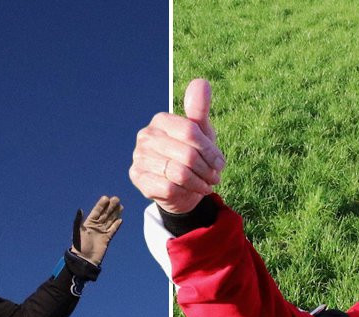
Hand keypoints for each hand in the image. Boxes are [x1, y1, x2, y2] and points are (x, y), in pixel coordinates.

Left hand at [71, 196, 122, 264]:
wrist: (85, 260)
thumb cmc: (79, 247)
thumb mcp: (77, 232)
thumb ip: (78, 221)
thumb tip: (80, 209)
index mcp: (88, 223)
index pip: (96, 211)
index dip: (101, 205)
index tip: (106, 197)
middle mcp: (96, 226)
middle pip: (105, 214)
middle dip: (110, 206)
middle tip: (116, 198)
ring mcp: (102, 232)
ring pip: (110, 220)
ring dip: (115, 213)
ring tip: (121, 206)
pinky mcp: (107, 239)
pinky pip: (113, 230)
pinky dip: (116, 225)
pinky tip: (120, 219)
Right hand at [129, 78, 225, 213]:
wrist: (180, 187)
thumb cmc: (191, 155)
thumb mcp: (201, 133)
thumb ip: (200, 109)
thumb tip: (201, 81)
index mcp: (161, 121)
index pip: (190, 131)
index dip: (210, 150)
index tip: (220, 163)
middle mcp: (146, 136)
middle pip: (187, 154)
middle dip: (206, 169)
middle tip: (215, 177)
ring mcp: (139, 157)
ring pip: (179, 173)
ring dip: (199, 182)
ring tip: (206, 184)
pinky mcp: (137, 178)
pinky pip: (169, 187)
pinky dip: (186, 192)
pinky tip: (191, 192)